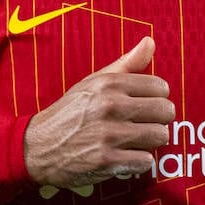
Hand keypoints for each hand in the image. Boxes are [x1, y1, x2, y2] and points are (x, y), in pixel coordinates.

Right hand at [24, 37, 174, 187]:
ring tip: (135, 140)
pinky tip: (125, 156)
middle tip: (144, 124)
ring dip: (151, 141)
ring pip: (159, 136)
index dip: (158, 97)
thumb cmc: (71, 111)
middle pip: (165, 112)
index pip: (161, 87)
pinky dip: (139, 161)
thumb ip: (127, 64)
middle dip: (159, 120)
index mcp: (109, 84)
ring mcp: (108, 135)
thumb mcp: (94, 82)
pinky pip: (145, 161)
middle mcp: (110, 106)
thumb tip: (151, 42)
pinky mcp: (106, 161)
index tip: (147, 104)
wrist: (38, 146)